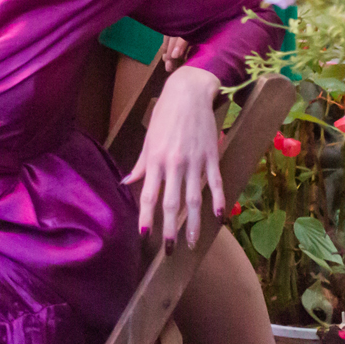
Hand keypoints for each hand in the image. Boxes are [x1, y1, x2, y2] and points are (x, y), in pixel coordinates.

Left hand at [124, 65, 225, 250]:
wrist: (188, 93)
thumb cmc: (165, 116)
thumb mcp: (149, 140)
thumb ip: (140, 165)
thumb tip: (125, 182)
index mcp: (155, 159)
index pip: (149, 195)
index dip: (146, 217)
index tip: (144, 236)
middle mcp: (173, 163)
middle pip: (171, 203)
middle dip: (170, 229)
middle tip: (170, 250)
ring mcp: (194, 161)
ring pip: (194, 198)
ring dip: (194, 223)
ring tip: (193, 243)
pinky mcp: (212, 156)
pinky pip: (215, 183)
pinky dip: (218, 200)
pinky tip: (219, 217)